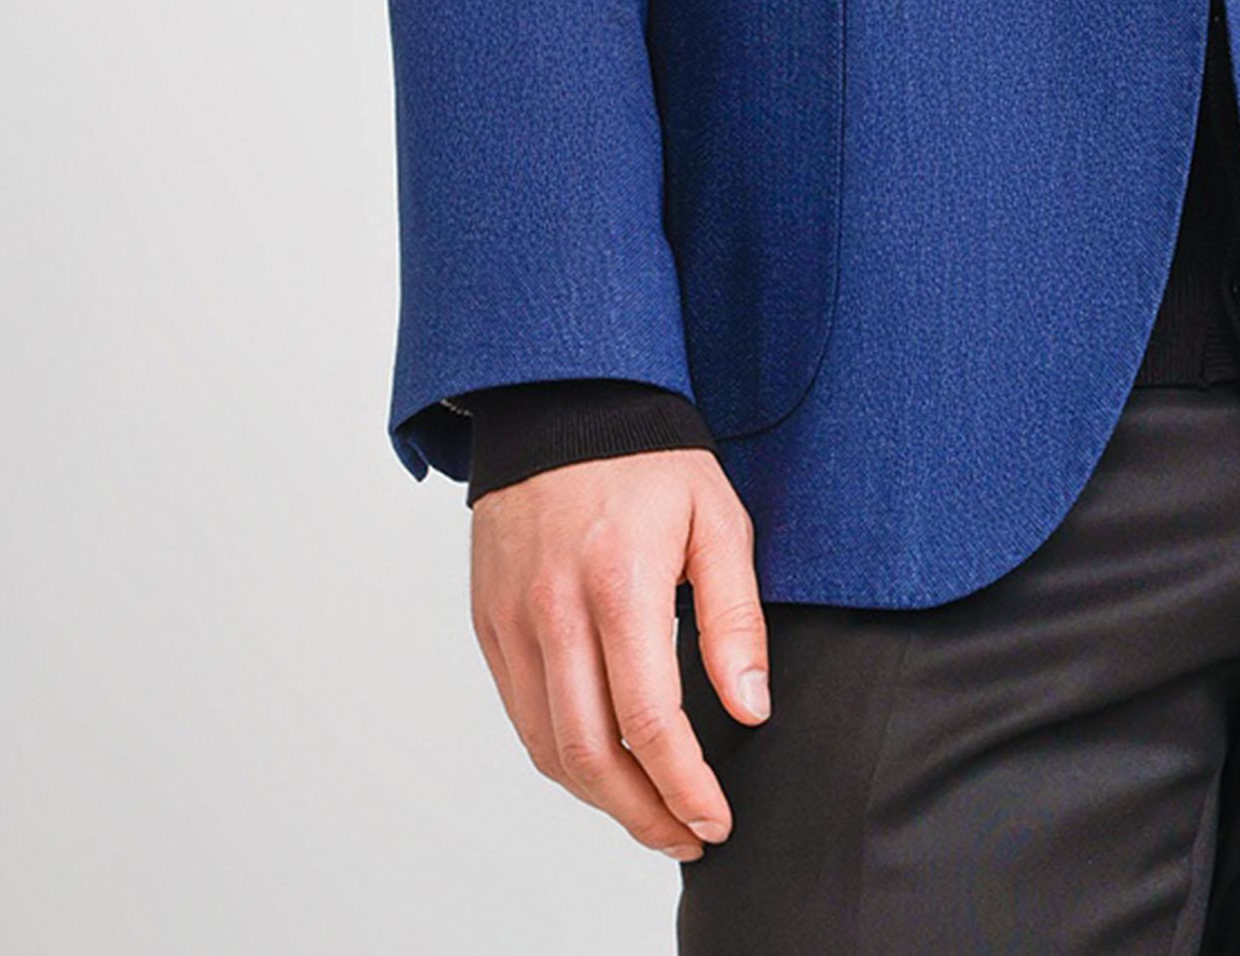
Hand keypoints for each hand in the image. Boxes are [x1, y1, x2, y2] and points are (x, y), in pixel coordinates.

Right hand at [470, 447, 769, 861]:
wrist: (561, 402)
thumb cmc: (650, 458)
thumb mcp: (717, 520)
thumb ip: (735, 618)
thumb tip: (751, 708)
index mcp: (621, 584)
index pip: (650, 723)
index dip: (685, 788)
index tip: (715, 820)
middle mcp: (556, 612)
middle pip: (591, 755)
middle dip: (644, 816)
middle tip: (687, 837)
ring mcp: (513, 621)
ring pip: (549, 749)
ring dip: (602, 801)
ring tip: (651, 816)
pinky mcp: (489, 623)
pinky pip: (522, 715)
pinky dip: (561, 757)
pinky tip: (602, 766)